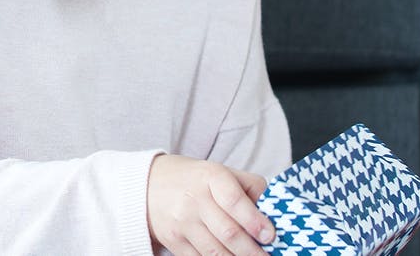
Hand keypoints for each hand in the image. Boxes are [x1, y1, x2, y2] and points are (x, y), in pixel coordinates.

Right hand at [146, 154, 275, 255]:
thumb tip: (274, 210)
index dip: (254, 220)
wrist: (146, 185)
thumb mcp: (219, 171)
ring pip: (215, 251)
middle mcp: (194, 199)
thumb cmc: (193, 179)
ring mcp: (182, 222)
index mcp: (210, 177)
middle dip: (252, 250)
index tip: (269, 235)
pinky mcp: (174, 241)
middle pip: (228, 232)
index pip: (234, 200)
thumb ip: (248, 187)